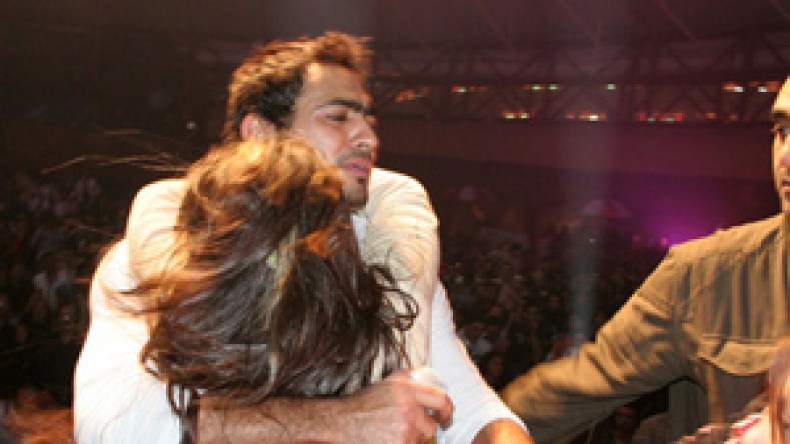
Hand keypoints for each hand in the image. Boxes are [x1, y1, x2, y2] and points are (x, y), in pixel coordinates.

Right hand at [335, 370, 453, 442]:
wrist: (340, 423)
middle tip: (408, 431)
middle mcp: (407, 407)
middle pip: (431, 426)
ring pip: (419, 441)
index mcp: (406, 389)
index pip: (441, 399)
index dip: (448, 412)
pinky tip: (387, 440)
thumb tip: (425, 376)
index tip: (446, 418)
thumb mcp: (385, 384)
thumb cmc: (361, 405)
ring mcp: (404, 429)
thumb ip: (407, 378)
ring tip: (390, 435)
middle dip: (422, 431)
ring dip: (410, 441)